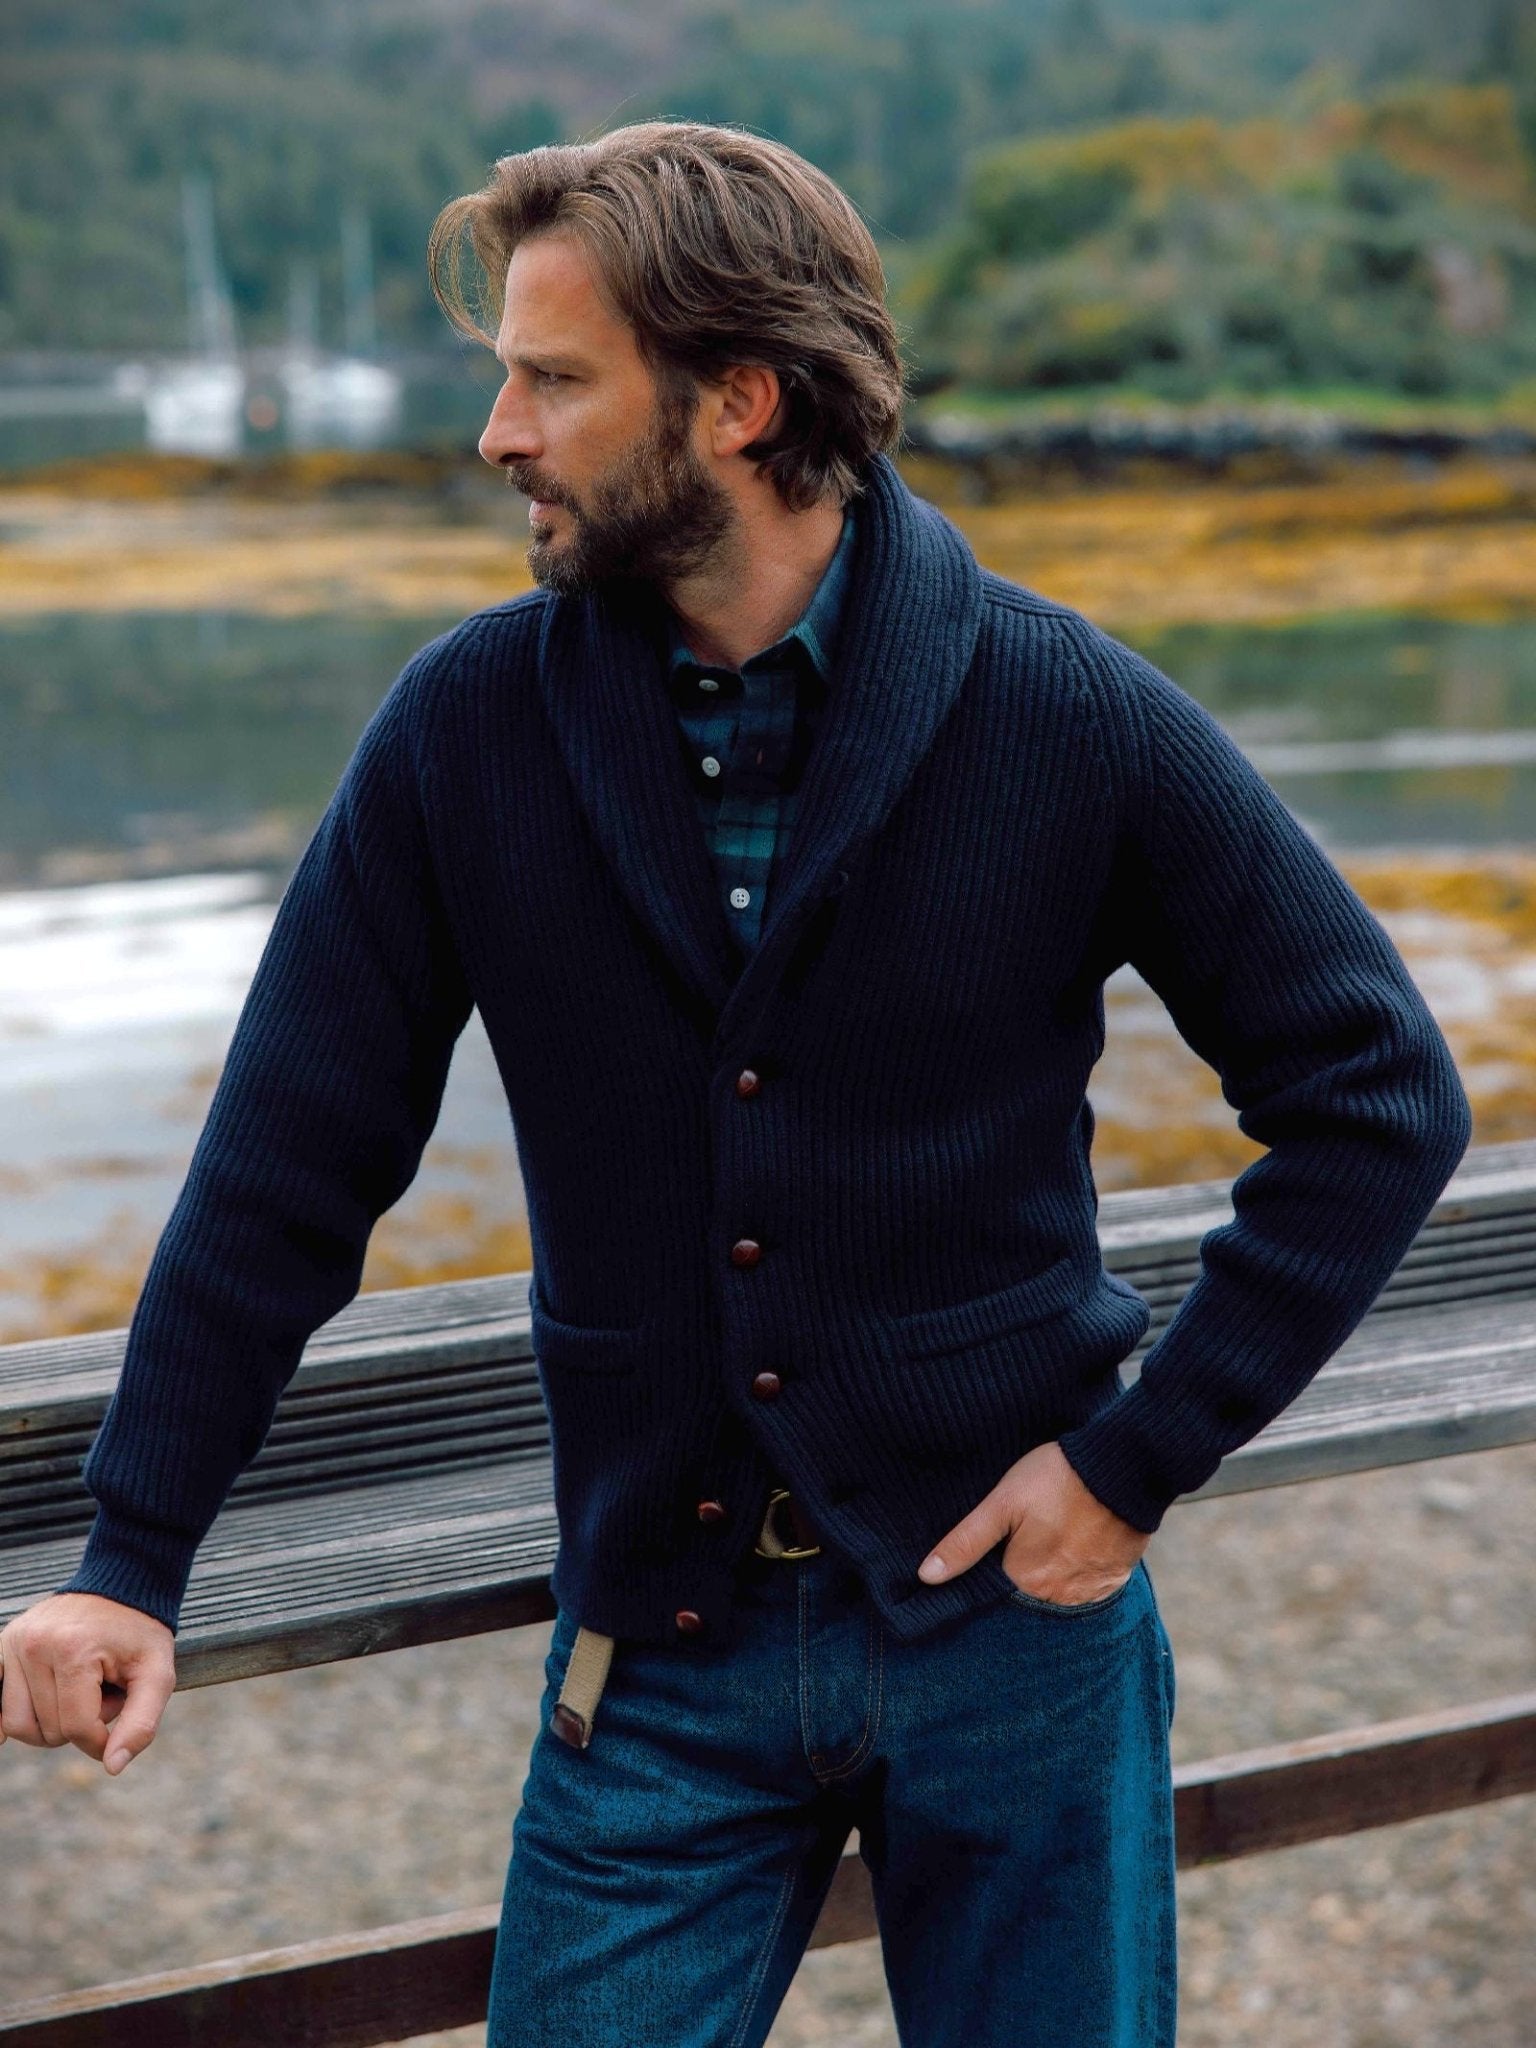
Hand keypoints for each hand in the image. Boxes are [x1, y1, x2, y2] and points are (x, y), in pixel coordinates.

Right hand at [0, 1592, 175, 1775]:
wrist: (121, 1586)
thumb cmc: (141, 1634)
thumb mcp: (158, 1674)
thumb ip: (142, 1723)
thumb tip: (112, 1767)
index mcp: (73, 1650)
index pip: (76, 1729)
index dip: (101, 1738)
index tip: (121, 1712)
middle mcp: (34, 1645)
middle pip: (46, 1730)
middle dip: (80, 1721)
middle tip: (103, 1686)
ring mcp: (13, 1644)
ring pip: (17, 1725)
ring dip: (51, 1720)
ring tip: (80, 1687)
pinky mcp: (2, 1646)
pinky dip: (13, 1716)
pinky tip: (36, 1706)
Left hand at [917, 1441, 1149, 1603]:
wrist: (1123, 1466)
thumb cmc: (1057, 1478)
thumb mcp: (1002, 1503)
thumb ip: (965, 1543)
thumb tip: (926, 1577)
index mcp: (1025, 1581)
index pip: (996, 1585)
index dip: (996, 1562)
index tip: (1004, 1539)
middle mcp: (1058, 1596)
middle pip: (1029, 1589)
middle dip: (1026, 1566)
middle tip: (1034, 1529)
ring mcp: (1090, 1590)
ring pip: (1059, 1587)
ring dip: (1054, 1568)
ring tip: (1057, 1531)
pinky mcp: (1115, 1579)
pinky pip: (1089, 1583)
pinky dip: (1081, 1567)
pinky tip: (1080, 1539)